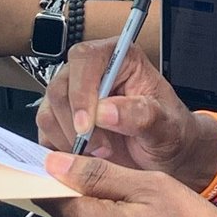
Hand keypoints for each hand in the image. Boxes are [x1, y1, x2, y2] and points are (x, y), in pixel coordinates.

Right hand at [36, 39, 210, 179]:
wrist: (168, 154)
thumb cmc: (170, 132)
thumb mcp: (166, 125)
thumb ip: (140, 115)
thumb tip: (105, 111)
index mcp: (119, 57)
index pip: (86, 59)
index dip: (81, 91)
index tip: (87, 125)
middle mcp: (91, 72)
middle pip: (60, 87)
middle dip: (77, 125)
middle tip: (103, 148)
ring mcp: (73, 96)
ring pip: (48, 112)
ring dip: (69, 141)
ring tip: (101, 153)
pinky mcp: (62, 121)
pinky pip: (45, 133)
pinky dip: (60, 151)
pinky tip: (85, 159)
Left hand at [42, 151, 216, 216]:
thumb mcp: (146, 185)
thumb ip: (98, 173)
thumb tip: (58, 162)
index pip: (48, 189)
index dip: (52, 164)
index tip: (65, 145)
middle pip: (62, 200)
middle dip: (72, 176)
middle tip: (101, 156)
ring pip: (78, 210)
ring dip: (89, 191)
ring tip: (119, 177)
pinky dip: (101, 206)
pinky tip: (125, 199)